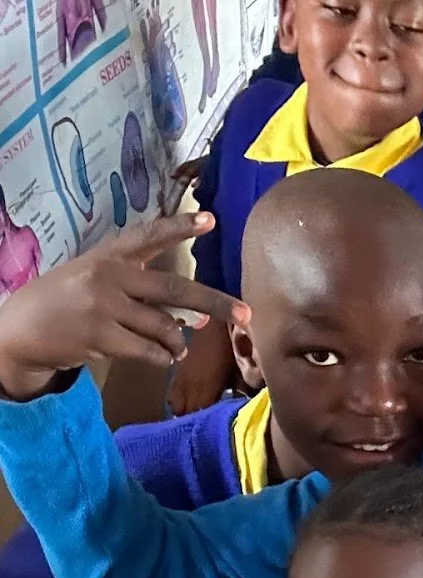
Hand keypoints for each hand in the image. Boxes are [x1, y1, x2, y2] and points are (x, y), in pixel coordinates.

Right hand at [0, 212, 247, 400]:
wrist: (20, 329)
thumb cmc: (66, 303)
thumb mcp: (94, 278)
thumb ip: (141, 291)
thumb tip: (197, 318)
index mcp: (109, 256)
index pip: (149, 236)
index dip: (180, 227)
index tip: (211, 219)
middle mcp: (110, 276)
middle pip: (175, 289)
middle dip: (214, 303)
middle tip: (246, 314)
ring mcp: (105, 307)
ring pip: (165, 327)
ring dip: (177, 341)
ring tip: (175, 346)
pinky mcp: (101, 336)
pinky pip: (149, 351)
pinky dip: (161, 357)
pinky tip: (160, 357)